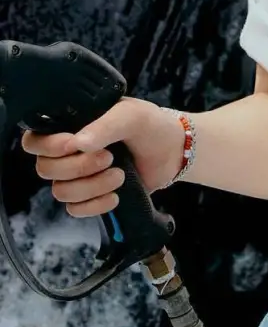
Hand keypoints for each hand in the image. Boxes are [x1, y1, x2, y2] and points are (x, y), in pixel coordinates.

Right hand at [20, 98, 185, 215]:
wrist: (173, 152)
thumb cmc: (150, 126)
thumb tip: (78, 142)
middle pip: (45, 169)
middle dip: (78, 167)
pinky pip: (74, 210)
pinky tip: (115, 196)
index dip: (48, 147)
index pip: (34, 141)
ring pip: (60, 192)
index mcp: (70, 127)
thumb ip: (106, 125)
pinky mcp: (90, 197)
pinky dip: (95, 205)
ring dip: (91, 187)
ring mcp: (78, 177)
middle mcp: (68, 152)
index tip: (72, 144)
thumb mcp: (131, 116)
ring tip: (120, 175)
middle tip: (109, 157)